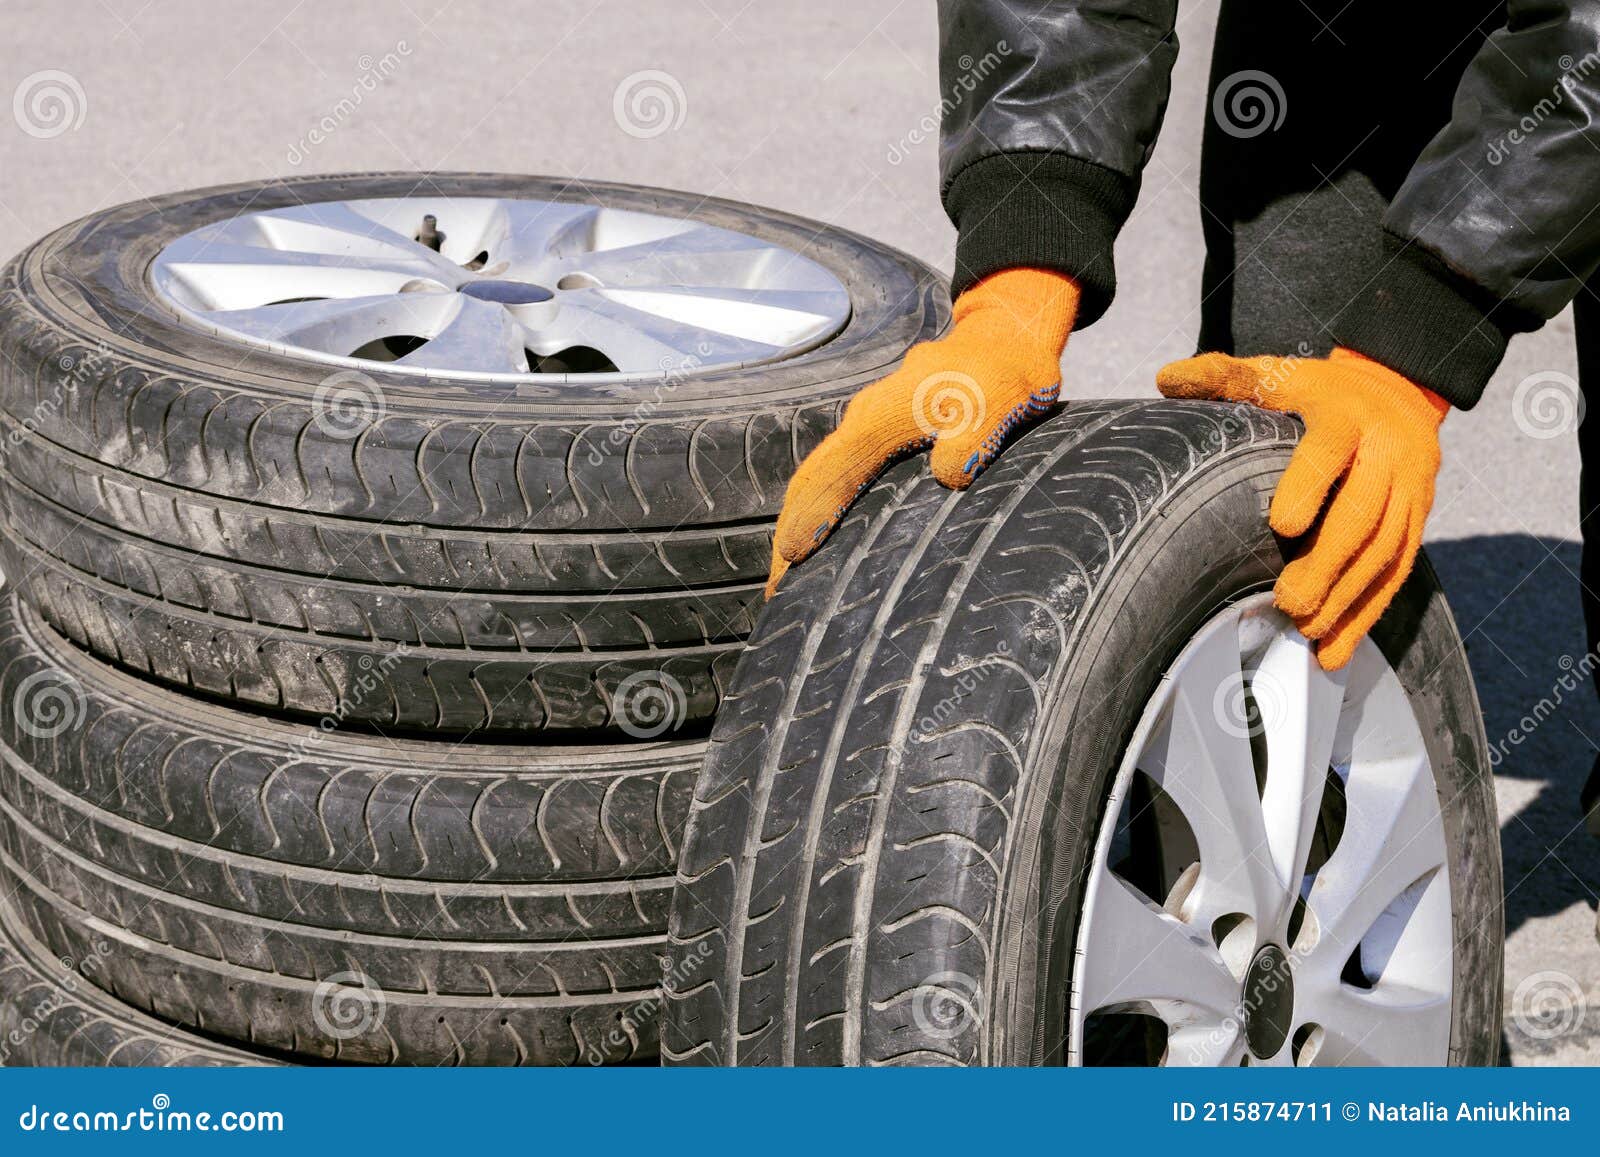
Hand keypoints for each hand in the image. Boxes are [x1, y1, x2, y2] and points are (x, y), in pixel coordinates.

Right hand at [767, 268, 1078, 595]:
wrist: (1007, 335)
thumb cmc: (1005, 375)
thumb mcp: (999, 405)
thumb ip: (973, 439)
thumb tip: (949, 475)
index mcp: (882, 419)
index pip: (831, 476)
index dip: (808, 520)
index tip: (788, 563)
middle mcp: (865, 418)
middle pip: (811, 478)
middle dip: (789, 528)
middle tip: (777, 585)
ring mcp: (870, 419)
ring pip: (820, 471)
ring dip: (800, 515)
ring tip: (789, 565)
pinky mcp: (881, 425)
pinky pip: (838, 465)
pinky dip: (822, 498)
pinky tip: (826, 525)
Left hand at [1156, 348, 1449, 669]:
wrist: (1397, 389)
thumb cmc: (1317, 391)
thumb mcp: (1275, 373)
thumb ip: (1222, 376)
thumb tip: (1167, 379)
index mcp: (1345, 415)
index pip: (1330, 450)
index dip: (1309, 484)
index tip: (1282, 525)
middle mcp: (1387, 453)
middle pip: (1363, 514)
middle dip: (1328, 563)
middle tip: (1289, 602)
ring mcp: (1409, 490)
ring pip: (1386, 550)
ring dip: (1347, 597)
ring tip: (1308, 629)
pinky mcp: (1419, 521)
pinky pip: (1397, 573)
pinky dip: (1366, 615)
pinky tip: (1334, 651)